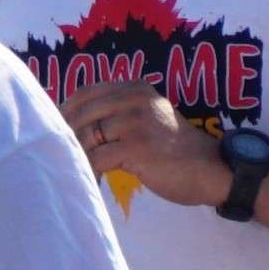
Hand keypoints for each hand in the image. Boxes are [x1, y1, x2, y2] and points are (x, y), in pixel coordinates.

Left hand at [67, 82, 229, 208]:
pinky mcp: (136, 148)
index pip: (86, 92)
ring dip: (76, 156)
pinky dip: (89, 171)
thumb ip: (121, 114)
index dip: (65, 110)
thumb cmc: (178, 150)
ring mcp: (136, 123)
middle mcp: (135, 100)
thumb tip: (78, 125)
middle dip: (65, 136)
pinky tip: (90, 181)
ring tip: (71, 170)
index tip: (56, 129)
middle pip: (82, 114)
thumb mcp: (151, 119)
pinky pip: (97, 159)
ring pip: (86, 137)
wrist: (213, 169)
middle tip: (56, 155)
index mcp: (136, 89)